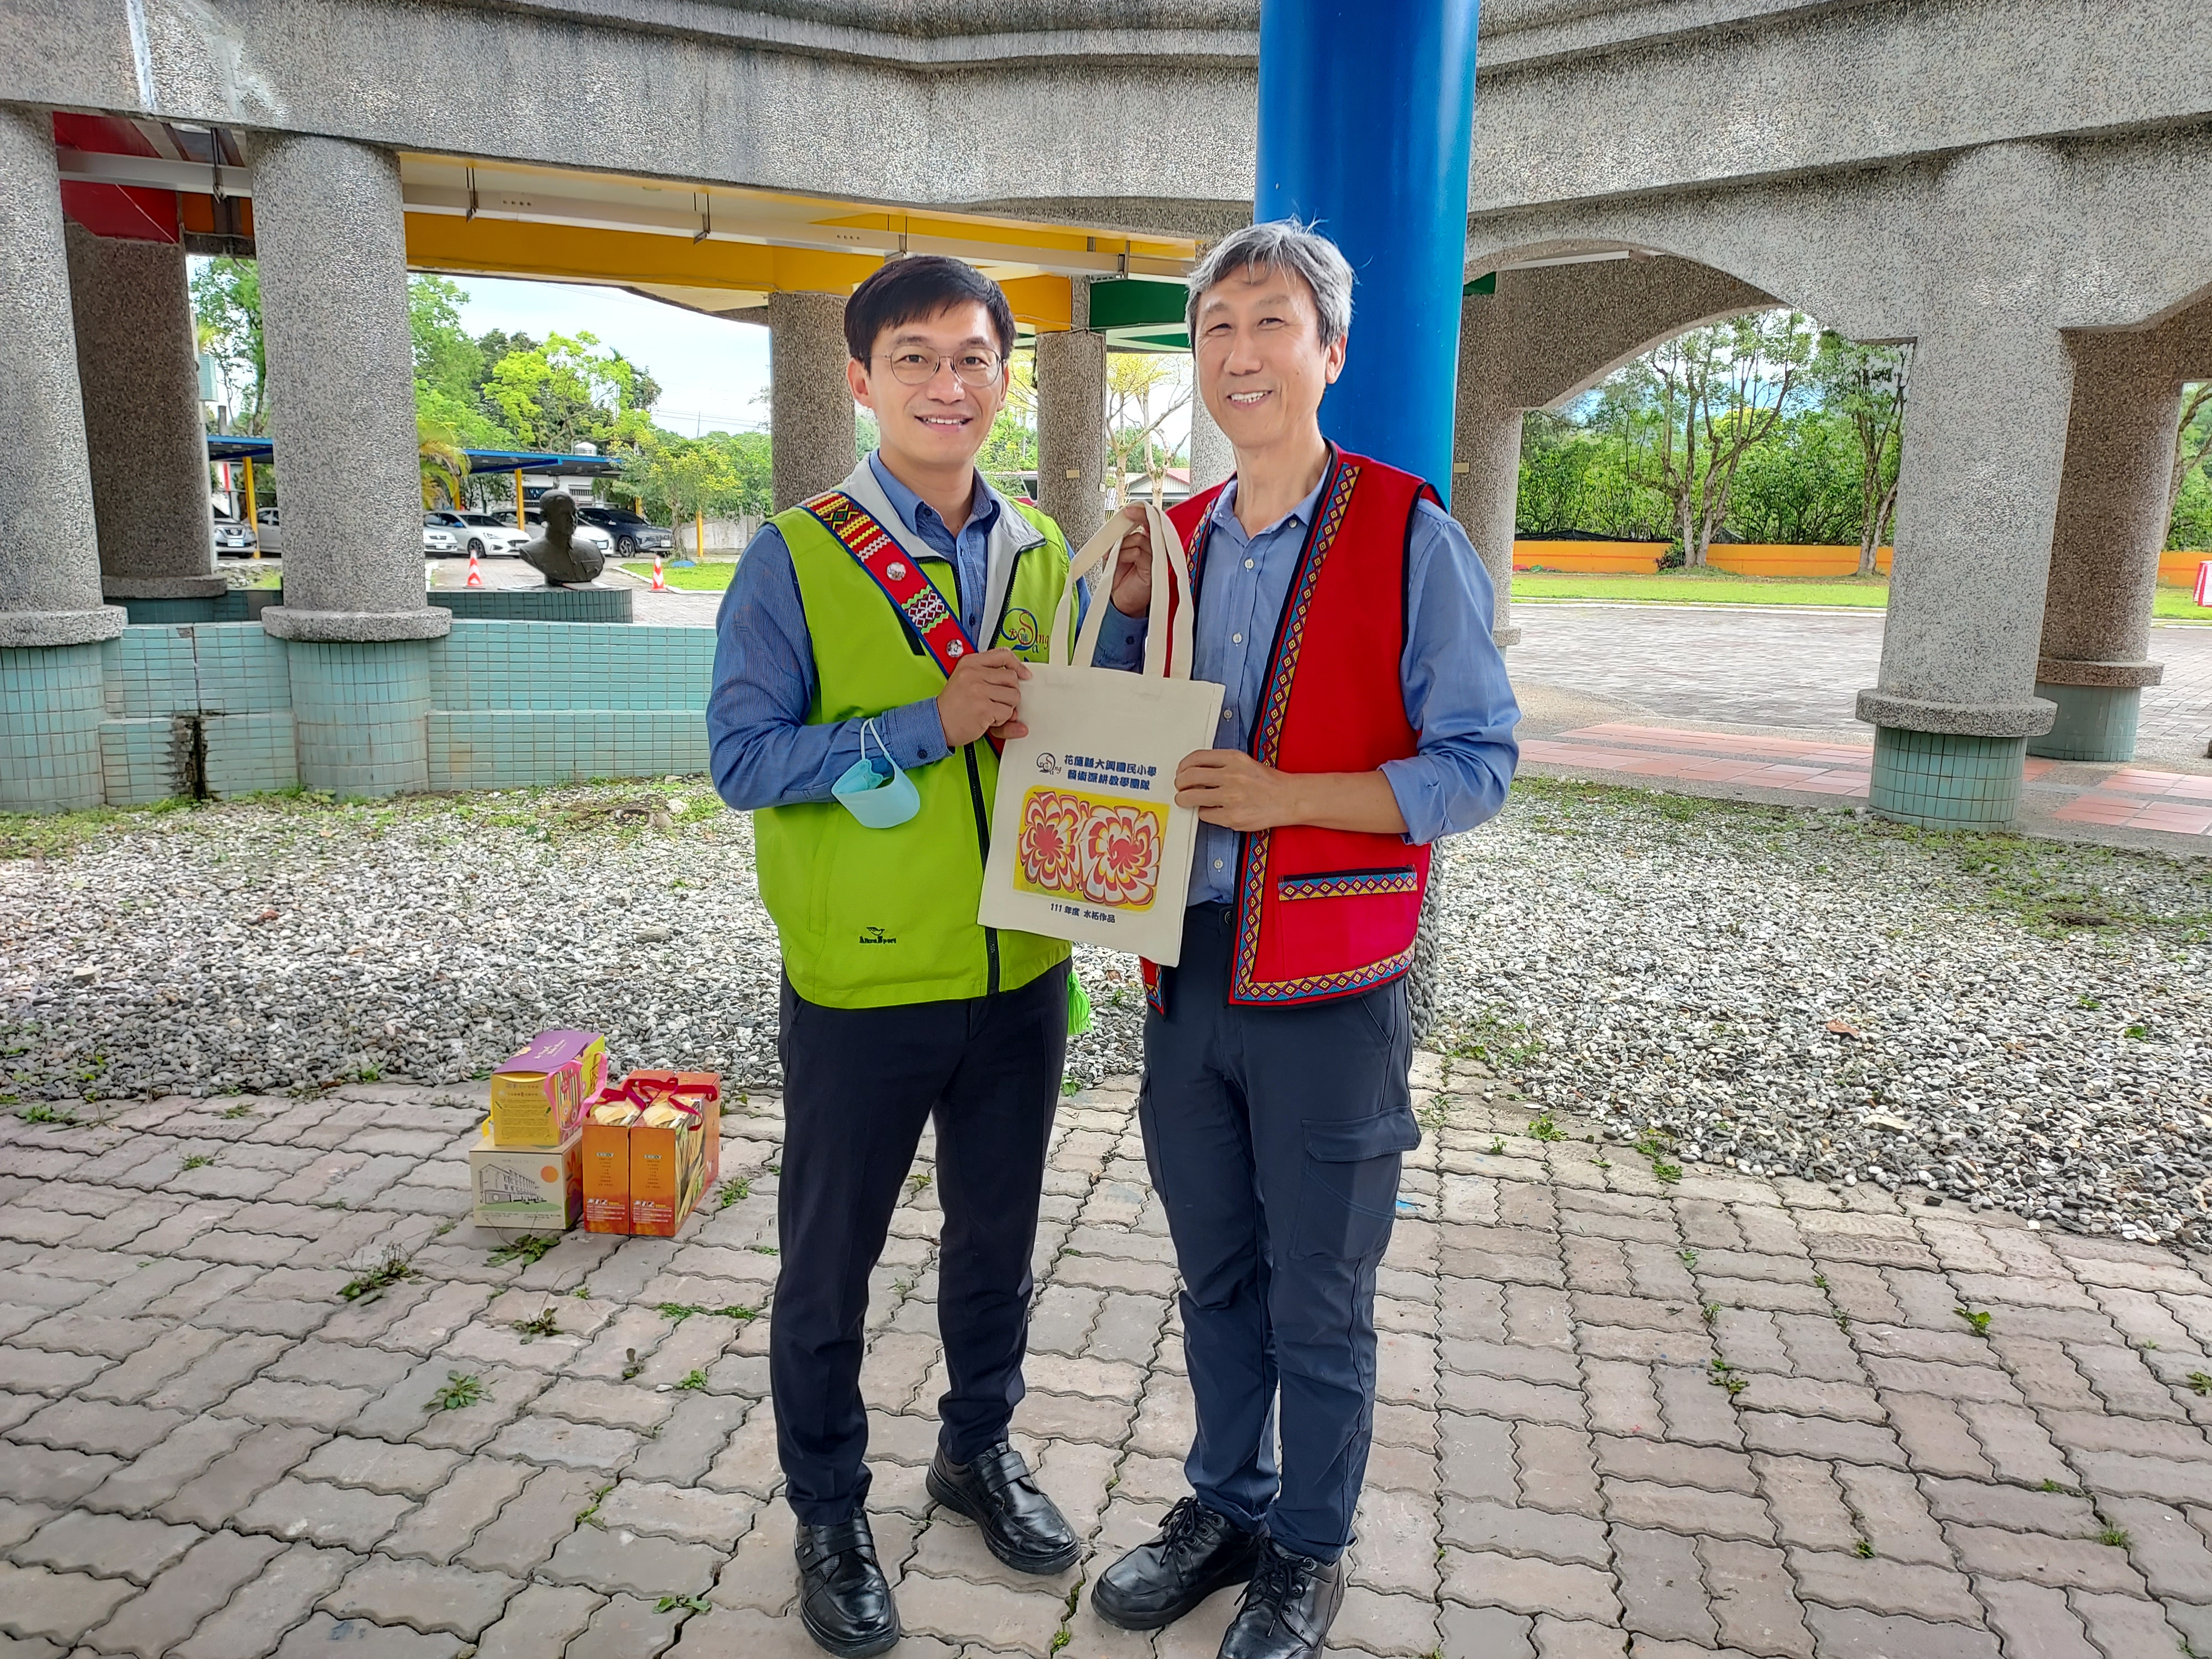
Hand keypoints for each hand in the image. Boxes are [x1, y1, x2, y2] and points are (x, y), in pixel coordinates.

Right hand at [936, 648, 1030, 746]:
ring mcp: (979, 690)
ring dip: (1006, 708)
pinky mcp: (984, 708)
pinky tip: (987, 719)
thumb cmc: (952, 705)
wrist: (937, 723)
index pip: (1003, 655)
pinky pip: (1007, 713)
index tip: (1024, 674)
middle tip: (997, 701)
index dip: (1018, 665)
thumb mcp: (966, 680)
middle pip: (1012, 678)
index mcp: (970, 663)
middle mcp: (974, 673)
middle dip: (1010, 693)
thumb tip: (1022, 677)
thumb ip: (990, 675)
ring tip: (989, 711)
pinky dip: (1001, 720)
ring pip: (1013, 696)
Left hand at [1110, 515, 1153, 616]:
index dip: (1140, 513)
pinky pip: (1139, 553)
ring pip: (1140, 538)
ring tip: (1113, 555)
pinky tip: (1118, 561)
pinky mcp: (1153, 570)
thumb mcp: (1116, 554)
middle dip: (1134, 520)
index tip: (1129, 509)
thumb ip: (1120, 540)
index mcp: (1147, 542)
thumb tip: (1116, 526)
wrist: (1120, 601)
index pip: (1148, 522)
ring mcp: (1155, 559)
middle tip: (1123, 518)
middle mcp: (1154, 548)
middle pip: (1149, 526)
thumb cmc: (1119, 578)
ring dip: (1123, 543)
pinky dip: (1125, 554)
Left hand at [1173, 749, 1299, 830]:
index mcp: (1233, 758)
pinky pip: (1204, 814)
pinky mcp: (1231, 817)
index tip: (1181, 771)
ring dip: (1184, 799)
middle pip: (1189, 777)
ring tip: (1186, 800)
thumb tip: (1195, 771)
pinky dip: (1203, 813)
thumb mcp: (1244, 762)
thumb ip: (1221, 764)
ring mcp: (1230, 797)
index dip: (1183, 765)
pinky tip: (1209, 810)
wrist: (1288, 798)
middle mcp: (1231, 776)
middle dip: (1180, 783)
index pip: (1196, 757)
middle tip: (1180, 787)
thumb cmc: (1267, 782)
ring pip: (1191, 797)